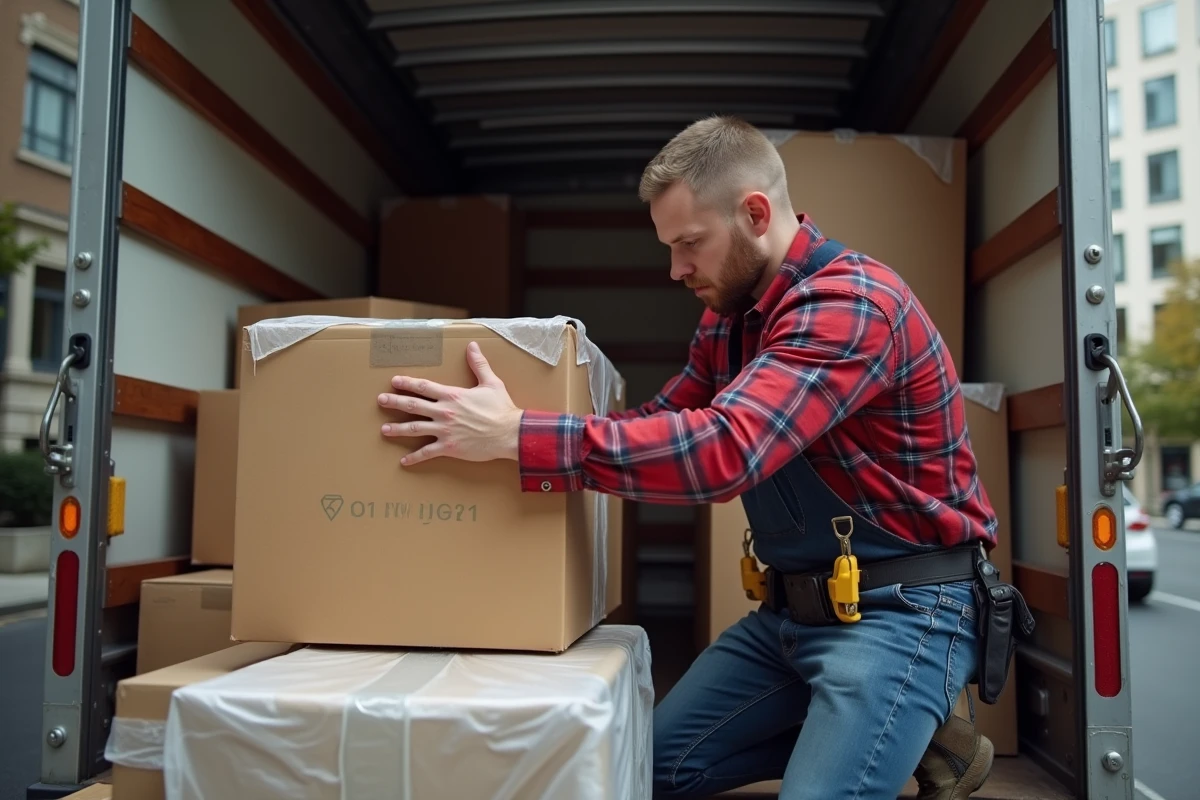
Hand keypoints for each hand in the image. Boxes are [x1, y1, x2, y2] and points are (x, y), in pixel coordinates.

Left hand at [378, 341, 522, 465]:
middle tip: (381, 400)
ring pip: (415, 428)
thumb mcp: (491, 383)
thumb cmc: (501, 409)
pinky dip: (415, 458)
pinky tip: (404, 461)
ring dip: (398, 429)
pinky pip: (428, 453)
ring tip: (384, 429)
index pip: (424, 387)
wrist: (510, 433)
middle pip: (413, 405)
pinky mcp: (450, 448)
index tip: (394, 381)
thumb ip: (479, 364)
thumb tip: (472, 346)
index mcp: (452, 396)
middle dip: (395, 402)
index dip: (407, 383)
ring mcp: (445, 431)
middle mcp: (444, 412)